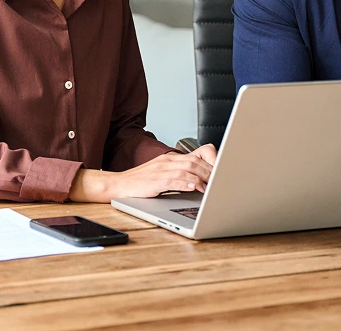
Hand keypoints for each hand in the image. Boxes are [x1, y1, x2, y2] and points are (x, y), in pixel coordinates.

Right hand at [69, 145, 215, 202]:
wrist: (118, 184)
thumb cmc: (141, 182)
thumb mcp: (163, 174)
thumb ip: (181, 175)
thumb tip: (202, 182)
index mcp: (172, 158)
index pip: (199, 152)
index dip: (213, 161)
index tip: (222, 172)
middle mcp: (168, 161)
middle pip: (197, 162)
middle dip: (212, 172)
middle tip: (223, 182)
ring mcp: (161, 170)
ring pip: (188, 170)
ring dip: (203, 179)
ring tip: (213, 188)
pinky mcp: (155, 181)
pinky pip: (174, 180)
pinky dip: (187, 183)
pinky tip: (195, 188)